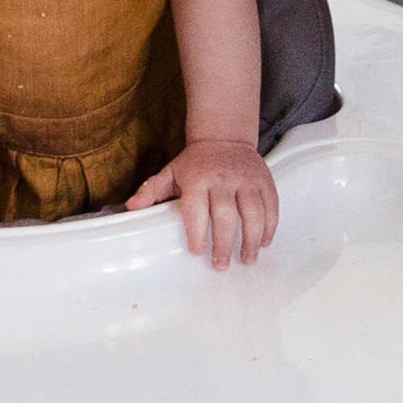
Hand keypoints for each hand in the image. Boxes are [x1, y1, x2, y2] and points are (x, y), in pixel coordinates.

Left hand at [126, 139, 278, 267]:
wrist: (224, 137)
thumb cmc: (196, 162)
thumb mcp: (171, 172)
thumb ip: (152, 191)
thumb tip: (131, 207)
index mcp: (198, 179)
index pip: (197, 209)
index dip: (197, 232)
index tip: (196, 251)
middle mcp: (223, 180)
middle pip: (226, 215)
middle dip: (224, 243)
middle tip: (221, 264)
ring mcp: (246, 180)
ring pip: (253, 212)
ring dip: (252, 238)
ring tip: (247, 258)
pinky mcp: (264, 181)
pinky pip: (270, 205)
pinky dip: (270, 226)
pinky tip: (265, 241)